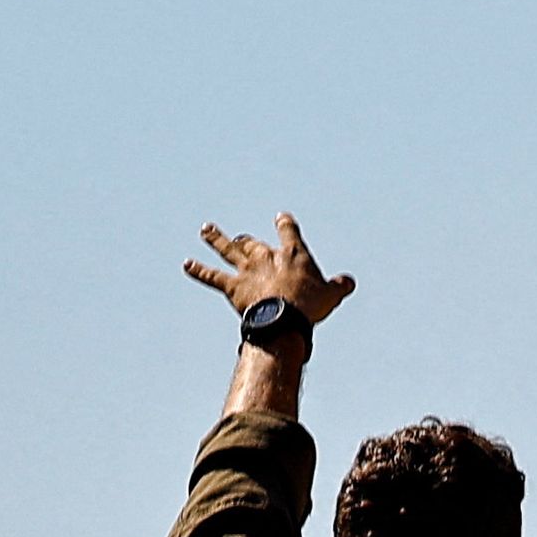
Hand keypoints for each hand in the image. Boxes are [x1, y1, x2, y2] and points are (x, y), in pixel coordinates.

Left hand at [185, 214, 355, 326]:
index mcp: (292, 254)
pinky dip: (198, 270)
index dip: (284, 224)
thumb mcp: (331, 295)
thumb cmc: (309, 306)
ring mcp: (247, 270)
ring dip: (216, 239)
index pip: (288, 231)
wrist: (284, 318)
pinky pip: (212, 277)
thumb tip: (349, 282)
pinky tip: (186, 264)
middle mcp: (266, 256)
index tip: (281, 218)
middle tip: (241, 239)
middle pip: (253, 243)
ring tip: (205, 230)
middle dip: (246, 240)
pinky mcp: (233, 287)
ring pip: (228, 251)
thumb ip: (340, 286)